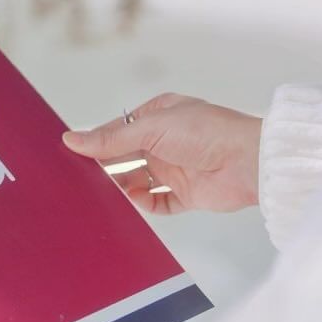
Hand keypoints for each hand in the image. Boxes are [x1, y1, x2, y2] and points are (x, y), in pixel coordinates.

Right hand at [62, 93, 261, 213]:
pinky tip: (136, 202)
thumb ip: (111, 138)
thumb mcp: (150, 128)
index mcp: (159, 116)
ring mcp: (176, 168)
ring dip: (123, 187)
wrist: (248, 163)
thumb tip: (73, 139)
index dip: (98, 142)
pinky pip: (158, 203)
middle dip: (107, 167)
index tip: (73, 154)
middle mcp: (166, 142)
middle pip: (126, 157)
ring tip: (105, 193)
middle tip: (83, 177)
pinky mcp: (186, 194)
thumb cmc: (207, 132)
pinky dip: (145, 205)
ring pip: (138, 181)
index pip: (119, 130)